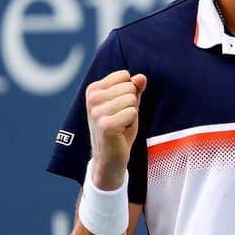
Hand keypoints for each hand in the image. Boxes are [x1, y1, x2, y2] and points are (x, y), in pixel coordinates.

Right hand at [85, 70, 146, 188]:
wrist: (109, 158)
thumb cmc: (119, 129)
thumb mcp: (127, 105)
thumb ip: (134, 89)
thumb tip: (141, 77)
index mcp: (94, 89)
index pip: (124, 75)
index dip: (129, 92)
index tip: (119, 107)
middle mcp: (92, 98)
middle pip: (129, 87)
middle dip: (131, 104)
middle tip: (121, 119)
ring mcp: (97, 111)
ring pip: (131, 100)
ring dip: (131, 114)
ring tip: (121, 125)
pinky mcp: (105, 125)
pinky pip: (132, 113)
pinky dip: (131, 123)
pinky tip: (121, 132)